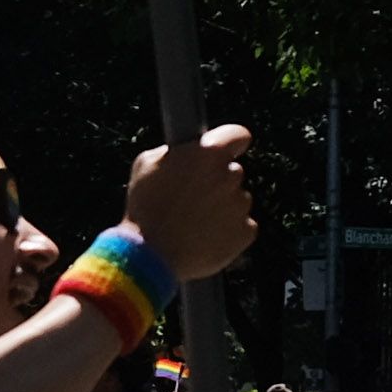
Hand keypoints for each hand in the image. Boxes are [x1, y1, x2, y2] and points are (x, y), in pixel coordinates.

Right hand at [124, 123, 258, 284]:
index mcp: (208, 154)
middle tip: (192, 197)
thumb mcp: (146, 164)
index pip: (237, 135)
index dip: (231, 142)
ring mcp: (240, 205)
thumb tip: (185, 151)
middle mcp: (231, 176)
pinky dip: (228, 231)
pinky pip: (242, 226)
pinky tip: (204, 236)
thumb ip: (174, 152)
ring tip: (194, 222)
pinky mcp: (246, 232)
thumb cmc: (145, 207)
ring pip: (237, 200)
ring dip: (222, 207)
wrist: (150, 256)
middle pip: (232, 172)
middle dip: (216, 181)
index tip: (228, 148)